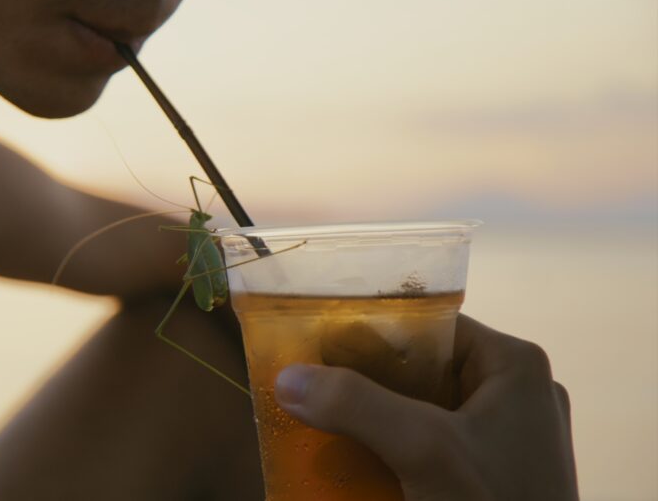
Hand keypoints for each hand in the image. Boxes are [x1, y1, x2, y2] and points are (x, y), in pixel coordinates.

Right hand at [274, 314, 578, 500]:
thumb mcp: (423, 449)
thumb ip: (357, 405)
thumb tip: (287, 377)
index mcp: (513, 365)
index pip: (430, 328)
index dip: (373, 333)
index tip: (320, 347)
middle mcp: (514, 394)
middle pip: (421, 372)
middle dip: (365, 383)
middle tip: (315, 388)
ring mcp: (506, 439)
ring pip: (421, 412)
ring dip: (374, 421)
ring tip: (325, 423)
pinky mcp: (493, 475)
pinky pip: (432, 448)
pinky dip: (393, 452)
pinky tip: (356, 463)